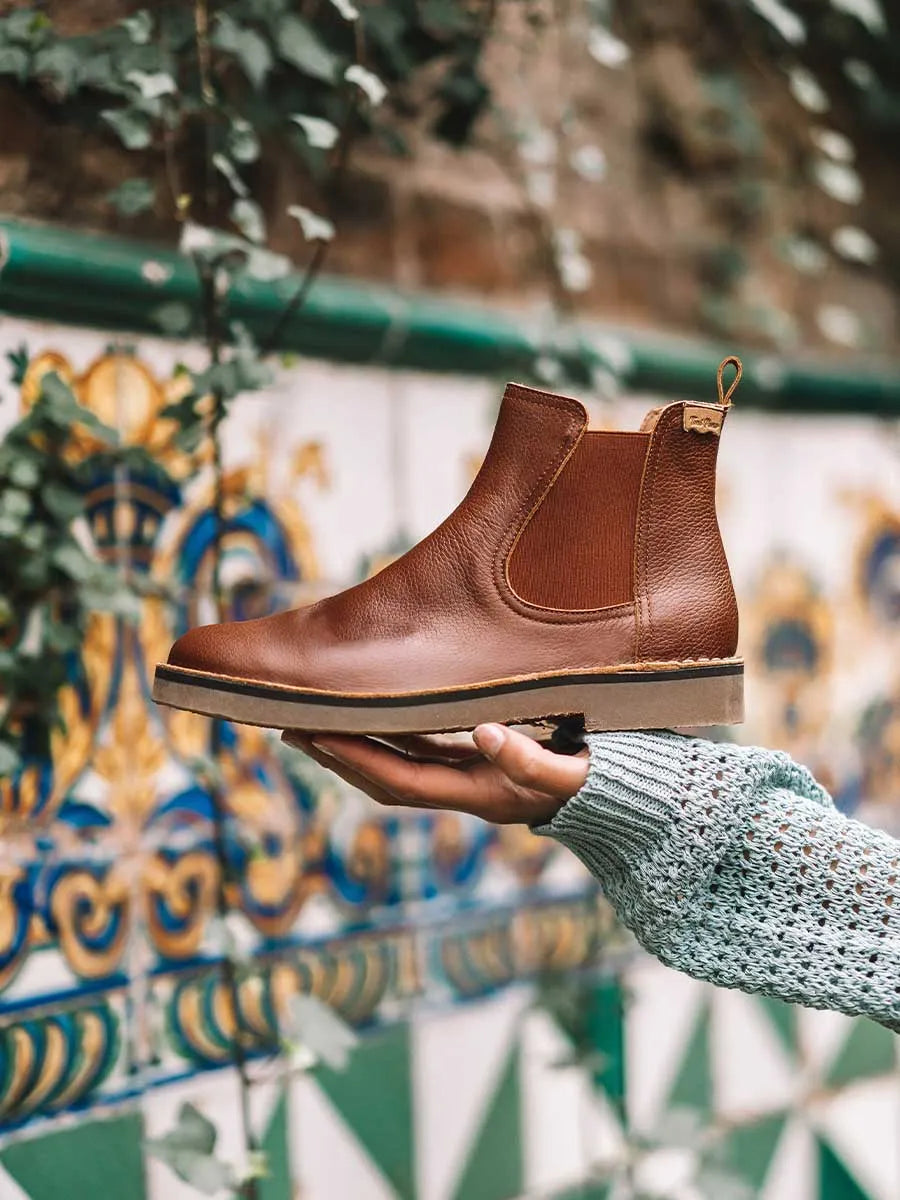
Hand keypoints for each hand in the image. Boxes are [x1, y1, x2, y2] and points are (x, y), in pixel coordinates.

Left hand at [282, 723, 588, 825]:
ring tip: (317, 722)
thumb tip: (485, 734)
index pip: (400, 780)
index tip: (317, 734)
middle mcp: (466, 792)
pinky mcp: (480, 767)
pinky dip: (390, 739)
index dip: (356, 759)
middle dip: (338, 756)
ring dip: (356, 749)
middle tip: (292, 725)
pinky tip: (375, 715)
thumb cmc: (600, 783)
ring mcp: (471, 782)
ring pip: (398, 768)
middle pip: (385, 780)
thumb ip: (531, 758)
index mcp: (479, 796)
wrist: (625, 802)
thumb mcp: (571, 772)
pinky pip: (422, 754)